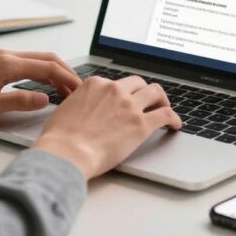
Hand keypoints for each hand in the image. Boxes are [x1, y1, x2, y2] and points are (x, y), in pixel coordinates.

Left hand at [0, 49, 80, 125]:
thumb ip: (19, 102)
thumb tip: (45, 99)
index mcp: (7, 65)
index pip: (48, 68)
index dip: (67, 80)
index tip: (79, 92)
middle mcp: (6, 56)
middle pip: (47, 58)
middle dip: (66, 73)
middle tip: (78, 91)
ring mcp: (0, 57)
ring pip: (37, 59)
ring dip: (54, 71)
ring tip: (65, 89)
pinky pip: (26, 62)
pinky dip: (41, 71)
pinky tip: (43, 84)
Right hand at [31, 75, 181, 178]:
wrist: (66, 152)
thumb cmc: (60, 138)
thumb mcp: (67, 108)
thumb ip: (82, 103)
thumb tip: (87, 110)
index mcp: (96, 84)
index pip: (117, 82)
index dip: (124, 92)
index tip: (127, 99)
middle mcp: (114, 90)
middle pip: (138, 83)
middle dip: (144, 92)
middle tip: (149, 102)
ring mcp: (129, 106)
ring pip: (155, 93)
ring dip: (162, 100)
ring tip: (165, 109)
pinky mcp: (141, 124)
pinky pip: (165, 115)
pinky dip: (173, 118)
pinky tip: (175, 125)